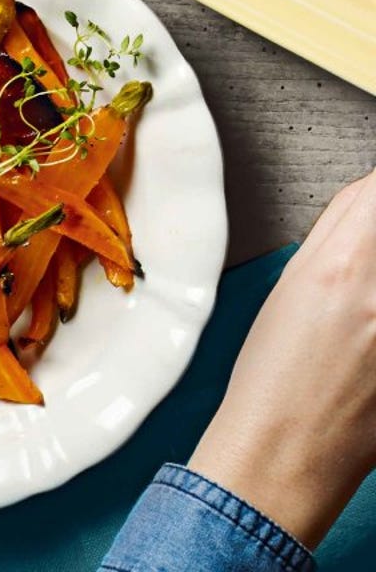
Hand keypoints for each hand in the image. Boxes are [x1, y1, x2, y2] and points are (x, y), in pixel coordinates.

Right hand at [189, 168, 375, 549]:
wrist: (286, 450)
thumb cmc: (272, 376)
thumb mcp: (289, 289)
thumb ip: (334, 238)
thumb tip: (365, 202)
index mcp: (338, 266)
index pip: (375, 189)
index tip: (372, 196)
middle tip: (364, 257)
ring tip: (364, 298)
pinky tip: (370, 326)